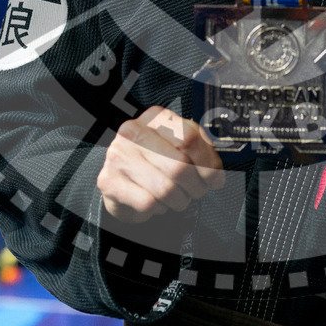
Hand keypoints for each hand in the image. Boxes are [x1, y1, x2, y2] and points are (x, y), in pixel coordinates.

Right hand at [97, 106, 224, 222]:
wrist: (122, 184)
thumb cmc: (155, 164)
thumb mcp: (178, 148)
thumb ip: (199, 150)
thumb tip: (216, 171)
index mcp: (155, 117)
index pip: (189, 136)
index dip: (208, 162)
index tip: (215, 178)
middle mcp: (133, 131)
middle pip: (180, 165)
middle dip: (196, 187)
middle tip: (197, 192)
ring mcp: (119, 155)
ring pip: (166, 188)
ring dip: (179, 200)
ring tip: (177, 197)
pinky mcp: (109, 181)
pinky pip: (148, 203)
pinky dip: (159, 208)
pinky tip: (156, 202)